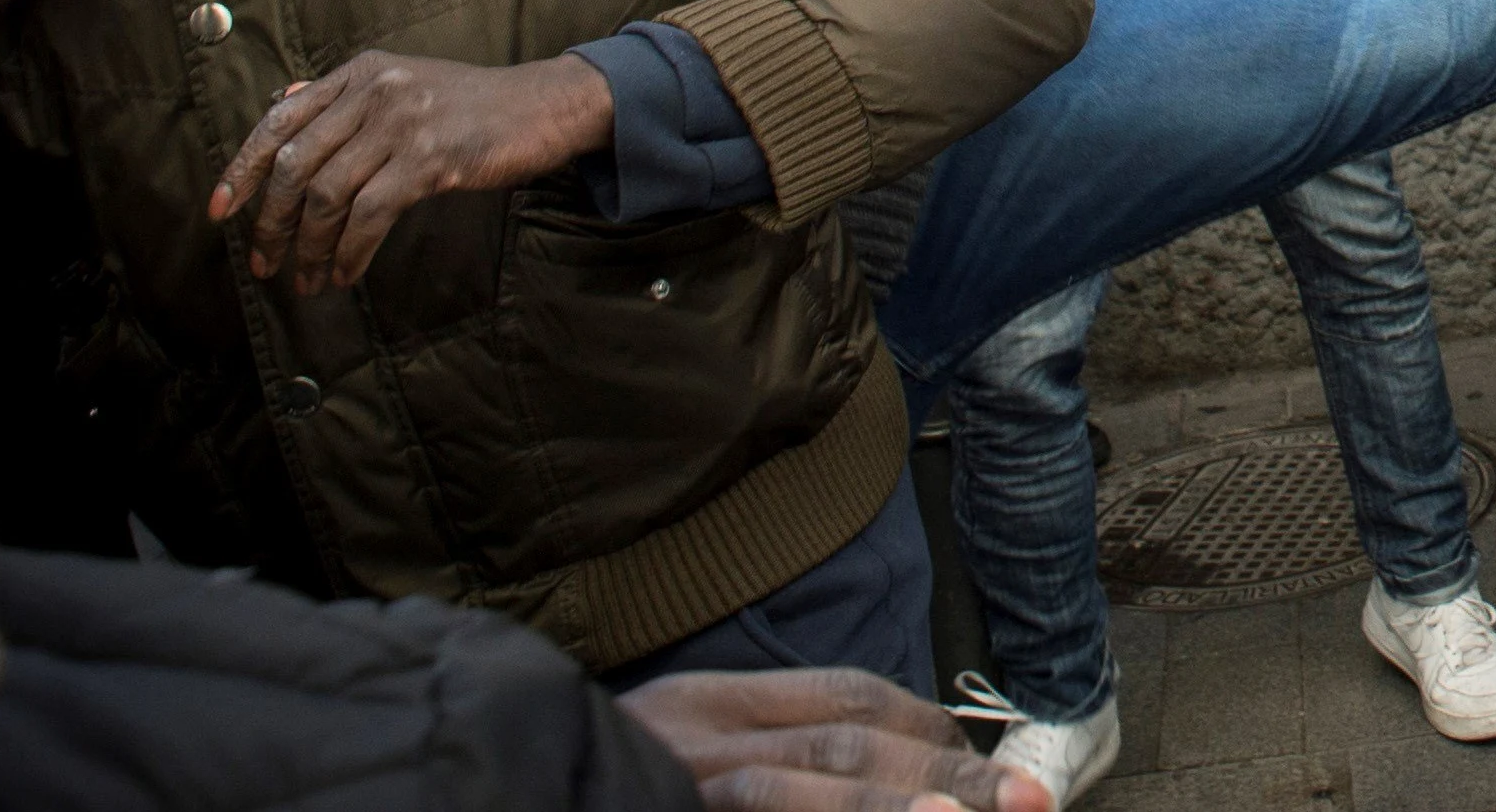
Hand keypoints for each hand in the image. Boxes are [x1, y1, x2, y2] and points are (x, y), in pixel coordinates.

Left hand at [209, 51, 615, 291]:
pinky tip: (345, 273)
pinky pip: (370, 214)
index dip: (241, 169)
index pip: (278, 121)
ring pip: (327, 195)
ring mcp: (403, 123)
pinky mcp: (432, 158)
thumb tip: (280, 104)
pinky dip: (350, 251)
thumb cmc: (474, 103)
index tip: (219, 210)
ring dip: (308, 247)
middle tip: (264, 262)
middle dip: (269, 222)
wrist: (545, 105)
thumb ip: (342, 94)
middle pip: (294, 164)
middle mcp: (375, 91)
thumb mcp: (404, 81)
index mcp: (361, 72)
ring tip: (306, 279)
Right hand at [617, 669, 1043, 811]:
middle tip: (1026, 801)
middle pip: (839, 737)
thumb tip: (896, 772)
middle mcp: (691, 730)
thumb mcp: (677, 746)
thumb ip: (769, 747)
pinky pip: (761, 811)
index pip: (838, 696)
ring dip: (897, 802)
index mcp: (702, 701)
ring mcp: (676, 775)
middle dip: (942, 770)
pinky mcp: (660, 802)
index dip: (926, 727)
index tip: (990, 766)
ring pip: (803, 780)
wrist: (469, 779)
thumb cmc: (585, 778)